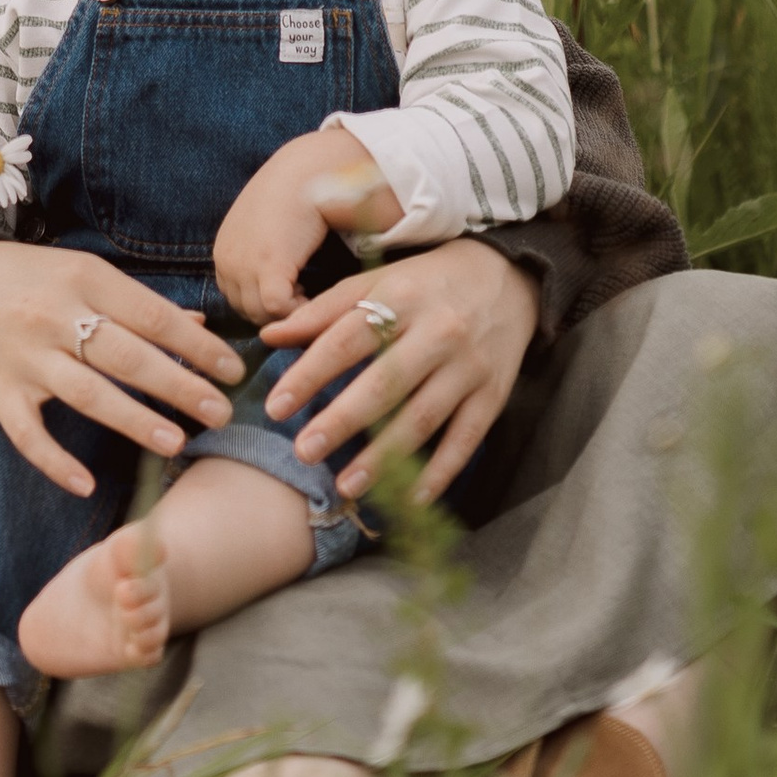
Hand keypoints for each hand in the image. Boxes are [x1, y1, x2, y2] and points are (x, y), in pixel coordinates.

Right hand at [0, 241, 247, 498]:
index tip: (233, 370)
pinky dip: (56, 462)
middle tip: (220, 413)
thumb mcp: (78, 273)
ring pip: (88, 394)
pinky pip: (30, 434)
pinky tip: (86, 485)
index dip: (197, 345)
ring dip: (134, 419)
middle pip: (128, 356)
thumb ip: (134, 302)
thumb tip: (197, 322)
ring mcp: (25, 357)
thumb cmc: (22, 280)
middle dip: (180, 386)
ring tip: (175, 442)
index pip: (153, 315)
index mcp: (83, 278)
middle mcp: (56, 316)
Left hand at [212, 126, 402, 323]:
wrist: (305, 170)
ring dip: (287, 311)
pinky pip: (280, 310)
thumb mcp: (262, 228)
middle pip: (247, 311)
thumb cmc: (292, 195)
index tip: (289, 291)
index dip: (263, 302)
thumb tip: (271, 288)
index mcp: (224, 252)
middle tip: (301, 297)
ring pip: (263, 315)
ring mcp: (243, 266)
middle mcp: (227, 261)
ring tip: (307, 292)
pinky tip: (311, 293)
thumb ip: (256, 255)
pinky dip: (298, 309)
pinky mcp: (267, 268)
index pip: (237, 298)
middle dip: (274, 312)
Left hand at [258, 237, 536, 506]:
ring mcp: (468, 367)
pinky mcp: (493, 395)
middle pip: (384, 384)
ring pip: (421, 419)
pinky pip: (464, 440)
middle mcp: (436, 332)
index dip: (310, 373)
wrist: (508, 276)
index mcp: (401, 297)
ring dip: (383, 459)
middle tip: (304, 453)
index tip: (276, 407)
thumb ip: (324, 310)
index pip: (347, 340)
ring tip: (345, 486)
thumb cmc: (428, 281)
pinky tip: (410, 499)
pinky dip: (439, 473)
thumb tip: (268, 335)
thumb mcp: (378, 281)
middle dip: (341, 422)